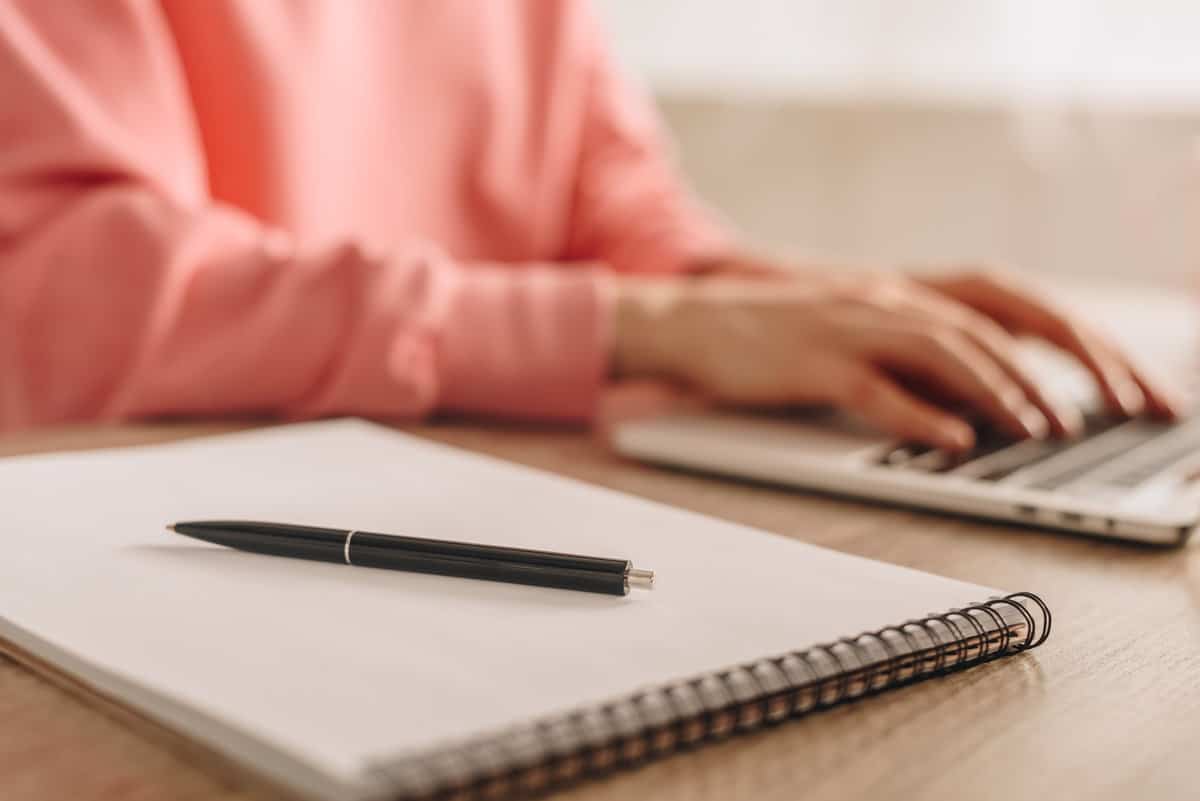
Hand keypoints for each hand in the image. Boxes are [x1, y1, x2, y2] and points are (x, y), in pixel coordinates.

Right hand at [612, 268, 1183, 450]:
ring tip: (1030, 429)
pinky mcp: (811, 363)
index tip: (1082, 387)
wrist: (691, 320)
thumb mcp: (844, 333)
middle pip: (977, 331)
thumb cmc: (766, 334)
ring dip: (993, 392)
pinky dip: (918, 416)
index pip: (989, 310)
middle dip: (1034, 376)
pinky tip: (949, 439)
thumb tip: (960, 403)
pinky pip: (875, 390)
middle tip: (1069, 422)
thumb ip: (900, 357)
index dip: (1045, 345)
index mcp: (892, 294)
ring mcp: (845, 328)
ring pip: (939, 353)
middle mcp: (879, 301)